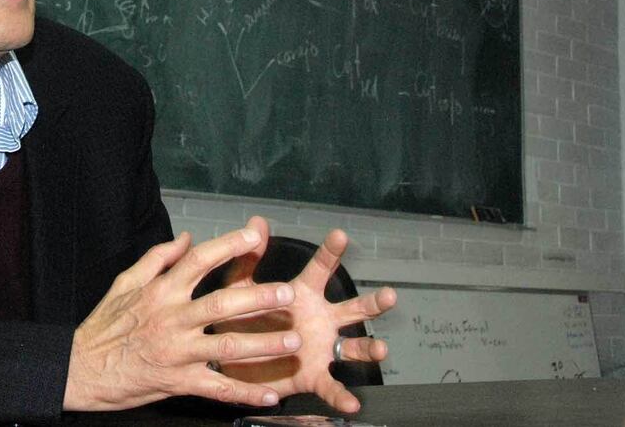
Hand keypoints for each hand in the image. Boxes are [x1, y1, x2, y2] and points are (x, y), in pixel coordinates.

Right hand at [63, 227, 305, 410]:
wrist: (80, 369)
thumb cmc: (103, 325)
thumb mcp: (125, 283)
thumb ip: (158, 258)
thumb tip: (188, 237)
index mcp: (161, 291)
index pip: (199, 261)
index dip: (228, 247)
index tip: (255, 237)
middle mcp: (172, 319)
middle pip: (221, 303)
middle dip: (258, 298)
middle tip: (289, 292)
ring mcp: (177, 352)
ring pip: (226, 346)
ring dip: (263, 344)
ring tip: (294, 341)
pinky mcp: (178, 381)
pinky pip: (217, 388)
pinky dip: (244, 393)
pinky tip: (269, 396)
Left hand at [213, 217, 396, 412]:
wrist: (234, 362)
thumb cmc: (242, 320)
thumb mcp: (241, 289)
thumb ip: (248, 259)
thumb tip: (256, 222)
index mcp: (302, 295)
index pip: (320, 270)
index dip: (330, 252)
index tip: (339, 236)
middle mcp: (319, 320)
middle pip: (352, 309)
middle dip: (372, 303)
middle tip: (390, 295)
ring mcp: (321, 348)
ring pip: (353, 347)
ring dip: (369, 348)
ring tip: (381, 348)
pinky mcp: (313, 375)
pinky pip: (332, 386)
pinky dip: (342, 396)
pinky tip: (353, 403)